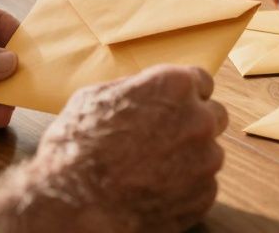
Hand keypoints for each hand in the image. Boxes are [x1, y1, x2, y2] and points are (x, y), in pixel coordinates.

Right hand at [0, 65, 227, 231]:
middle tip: (156, 136)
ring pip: (206, 150)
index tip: (168, 101)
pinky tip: (149, 189)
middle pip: (208, 112)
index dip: (178, 90)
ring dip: (184, 155)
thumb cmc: (72, 146)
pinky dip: (181, 186)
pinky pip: (200, 184)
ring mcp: (203, 159)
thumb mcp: (91, 98)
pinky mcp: (201, 195)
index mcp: (171, 84)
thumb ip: (125, 88)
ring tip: (145, 167)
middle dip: (186, 121)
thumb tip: (134, 81)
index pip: (196, 76)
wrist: (70, 202)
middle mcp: (196, 117)